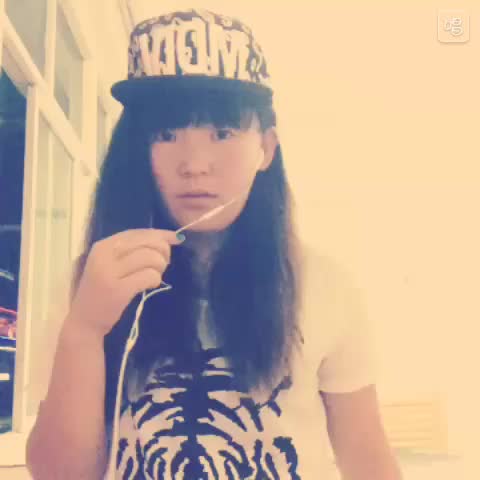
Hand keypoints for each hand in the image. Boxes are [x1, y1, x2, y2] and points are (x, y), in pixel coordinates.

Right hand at [68, 229, 182, 336]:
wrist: (84, 321)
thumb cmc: (102, 291)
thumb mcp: (111, 264)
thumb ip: (132, 250)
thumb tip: (166, 239)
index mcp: (103, 246)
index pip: (137, 232)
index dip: (160, 234)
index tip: (176, 238)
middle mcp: (104, 255)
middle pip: (147, 243)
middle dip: (163, 252)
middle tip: (162, 265)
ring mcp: (109, 273)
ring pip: (151, 258)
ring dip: (160, 268)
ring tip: (154, 276)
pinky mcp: (118, 290)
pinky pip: (150, 276)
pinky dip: (155, 280)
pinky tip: (149, 285)